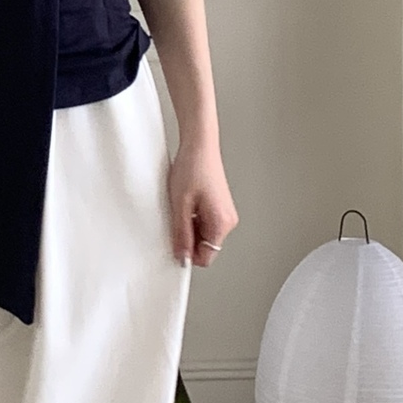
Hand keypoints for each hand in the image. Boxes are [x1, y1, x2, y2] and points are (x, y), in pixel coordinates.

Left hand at [169, 139, 236, 266]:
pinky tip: (185, 204)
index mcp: (221, 224)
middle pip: (205, 247)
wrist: (200, 145)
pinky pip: (205, 223)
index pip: (206, 257)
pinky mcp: (220, 207)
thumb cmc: (192, 168)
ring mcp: (225, 214)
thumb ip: (182, 234)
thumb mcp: (180, 206)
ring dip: (189, 227)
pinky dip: (193, 219)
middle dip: (188, 239)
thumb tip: (182, 257)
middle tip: (175, 219)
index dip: (187, 254)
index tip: (173, 243)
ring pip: (204, 235)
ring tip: (180, 208)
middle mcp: (228, 221)